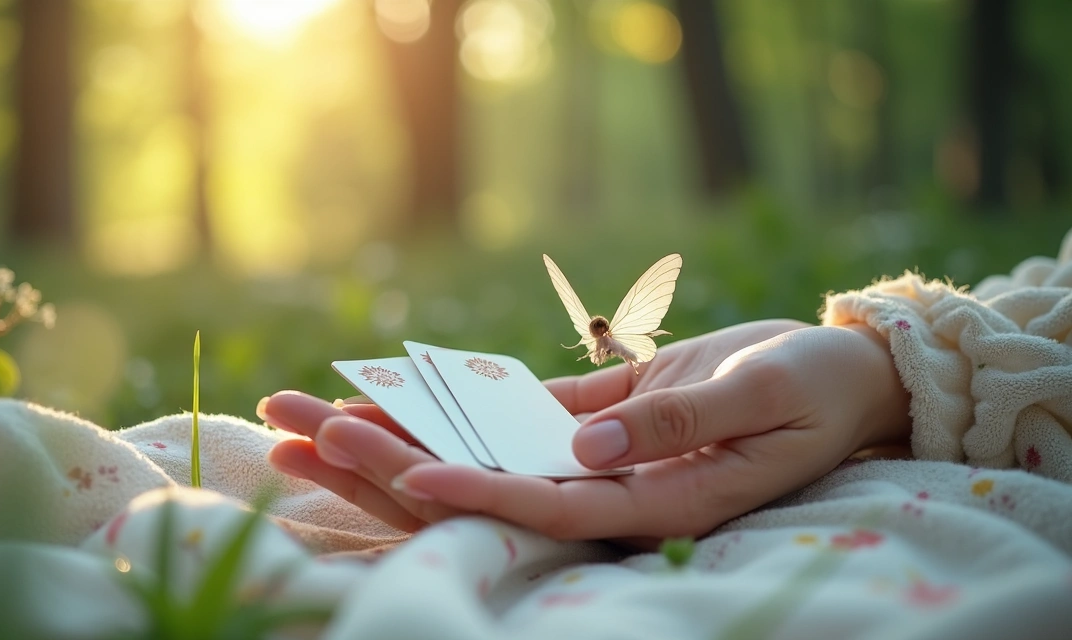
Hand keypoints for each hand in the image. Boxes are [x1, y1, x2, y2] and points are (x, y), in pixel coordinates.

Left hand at [265, 320, 910, 543]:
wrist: (836, 375)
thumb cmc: (816, 388)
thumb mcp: (766, 398)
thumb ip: (682, 426)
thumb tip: (586, 447)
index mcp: (656, 503)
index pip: (545, 509)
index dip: (474, 494)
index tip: (403, 473)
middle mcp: (607, 490)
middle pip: (478, 484)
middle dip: (384, 463)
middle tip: (289, 433)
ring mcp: (590, 454)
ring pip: (475, 451)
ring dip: (390, 434)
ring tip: (298, 417)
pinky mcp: (588, 415)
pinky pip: (505, 413)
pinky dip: (446, 403)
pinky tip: (381, 392)